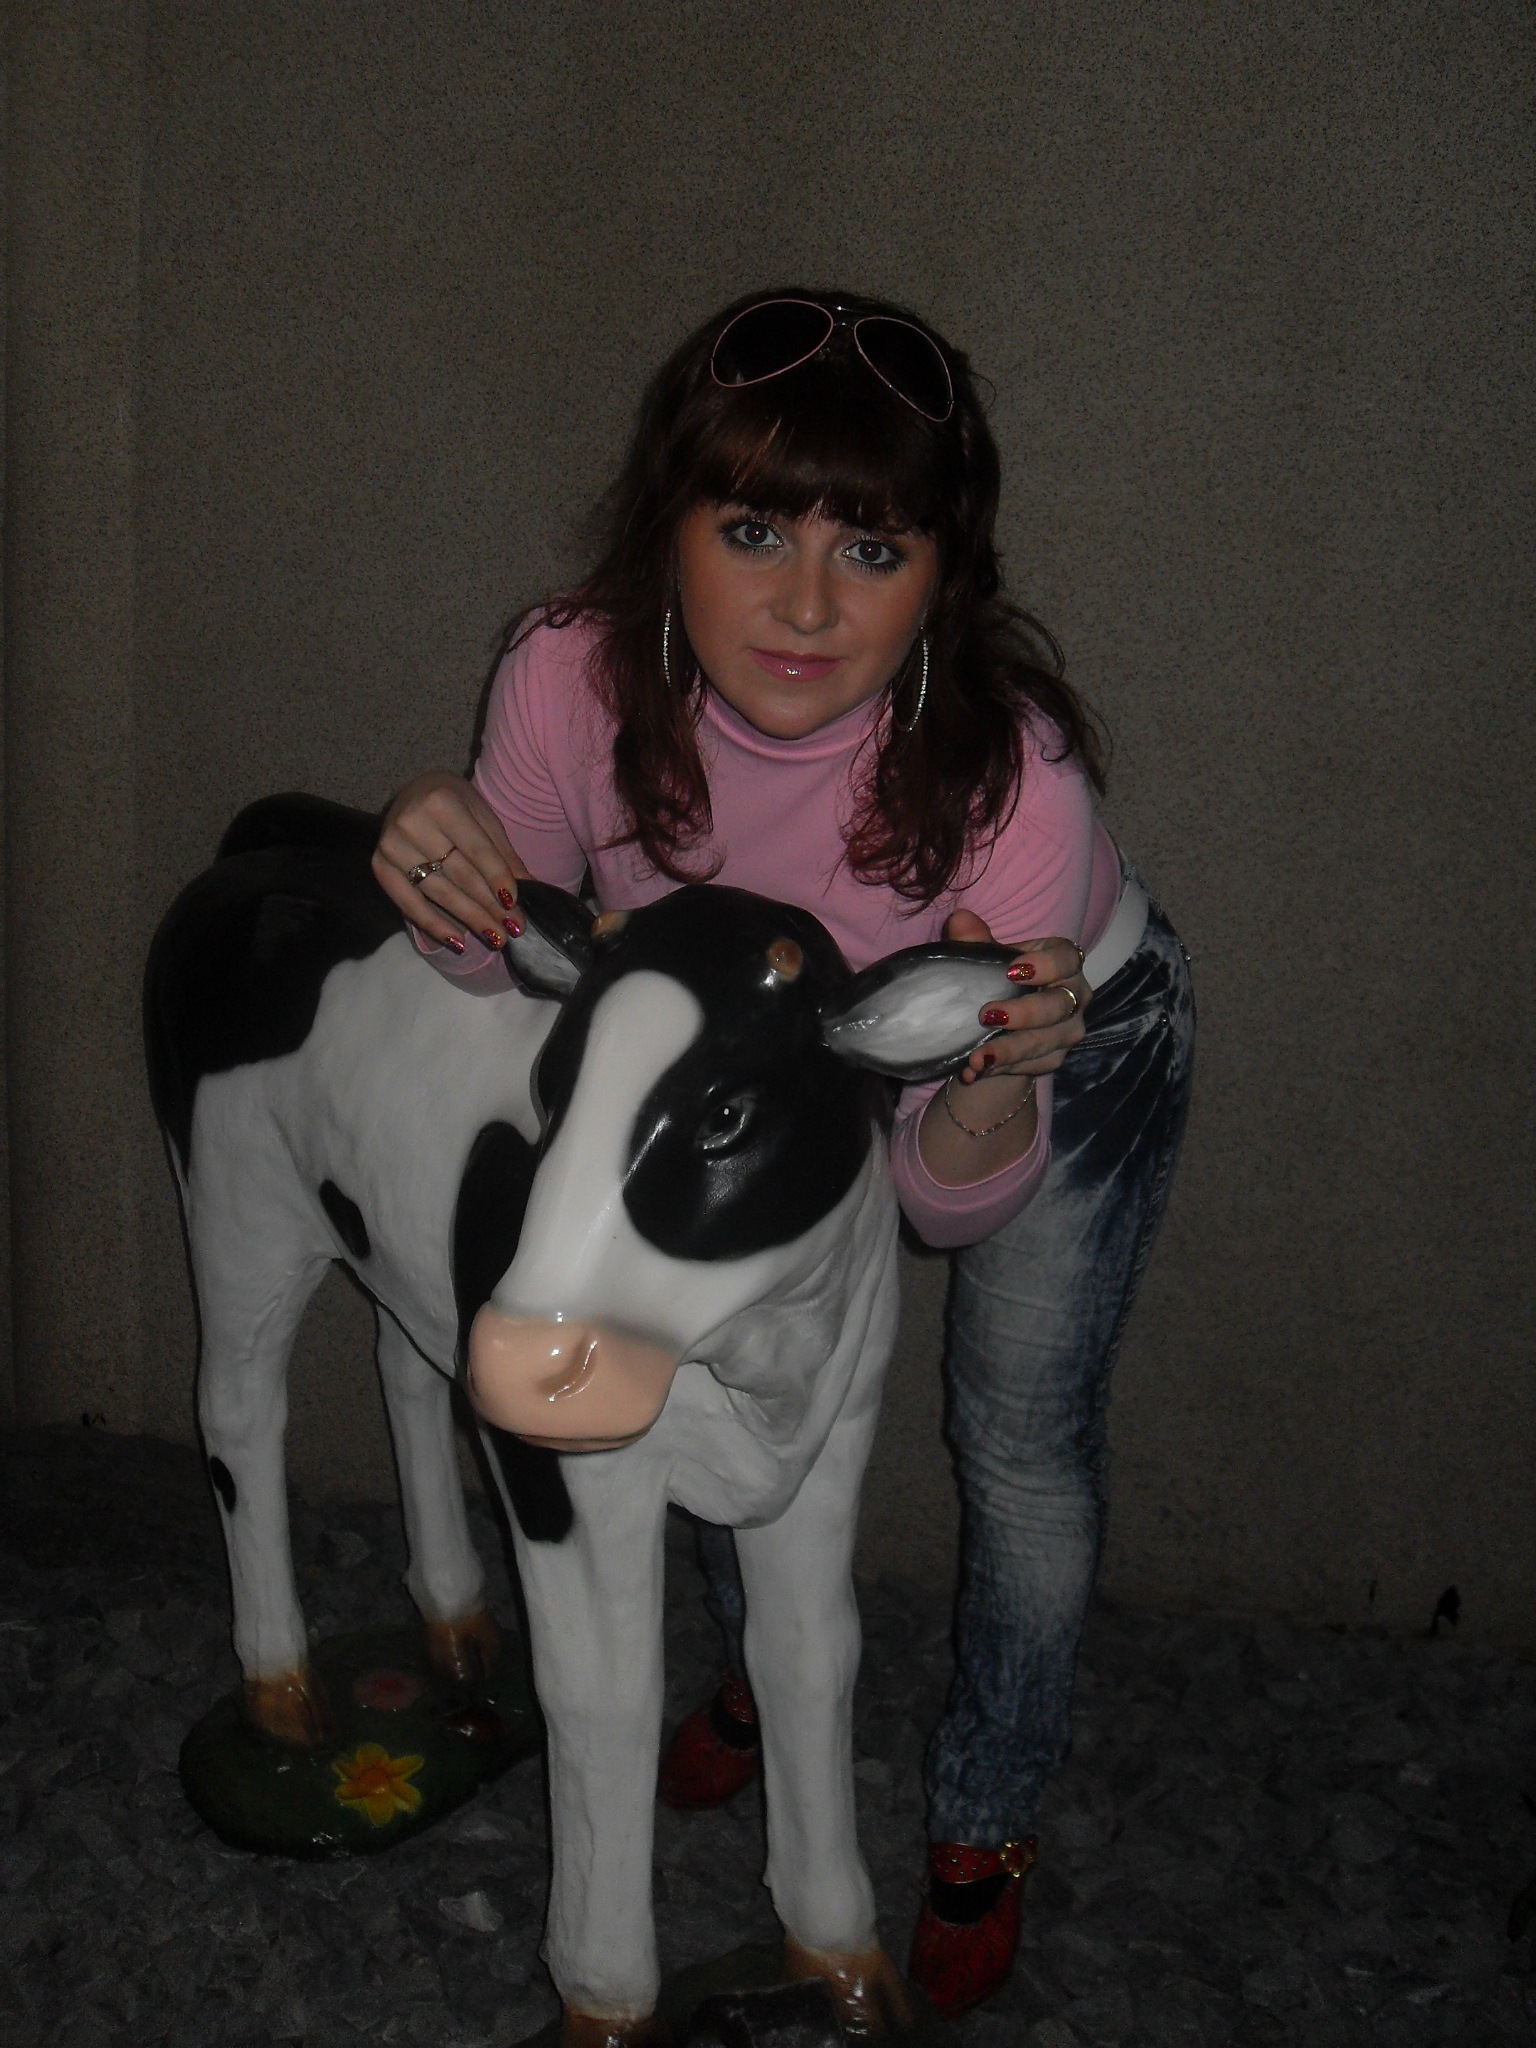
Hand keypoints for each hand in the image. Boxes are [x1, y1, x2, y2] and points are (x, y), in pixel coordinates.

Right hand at [372, 771, 530, 950]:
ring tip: (495, 938)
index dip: (497, 878)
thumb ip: (503, 852)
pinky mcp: (379, 866)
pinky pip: (408, 904)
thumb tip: (528, 887)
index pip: (476, 849)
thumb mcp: (483, 816)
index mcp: (441, 802)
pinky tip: (458, 942)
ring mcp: (392, 846)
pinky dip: (434, 925)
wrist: (414, 792)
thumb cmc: (454, 802)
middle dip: (489, 905)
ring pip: (438, 892)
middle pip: (459, 874)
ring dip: (469, 919)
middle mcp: (412, 823)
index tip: (514, 904)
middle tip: (514, 929)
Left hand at [944, 910, 1089, 1085]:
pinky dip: (1001, 1069)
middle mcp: (1074, 996)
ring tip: (976, 1057)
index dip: (1046, 965)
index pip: (1067, 958)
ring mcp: (1068, 1030)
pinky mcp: (1054, 1058)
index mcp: (1063, 961)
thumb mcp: (987, 957)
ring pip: (1045, 1042)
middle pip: (1058, 1006)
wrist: (1000, 1022)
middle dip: (1024, 1014)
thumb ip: (975, 939)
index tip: (1012, 971)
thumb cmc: (999, 977)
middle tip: (987, 1016)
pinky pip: (1031, 1066)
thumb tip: (960, 920)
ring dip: (1008, 1051)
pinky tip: (975, 1071)